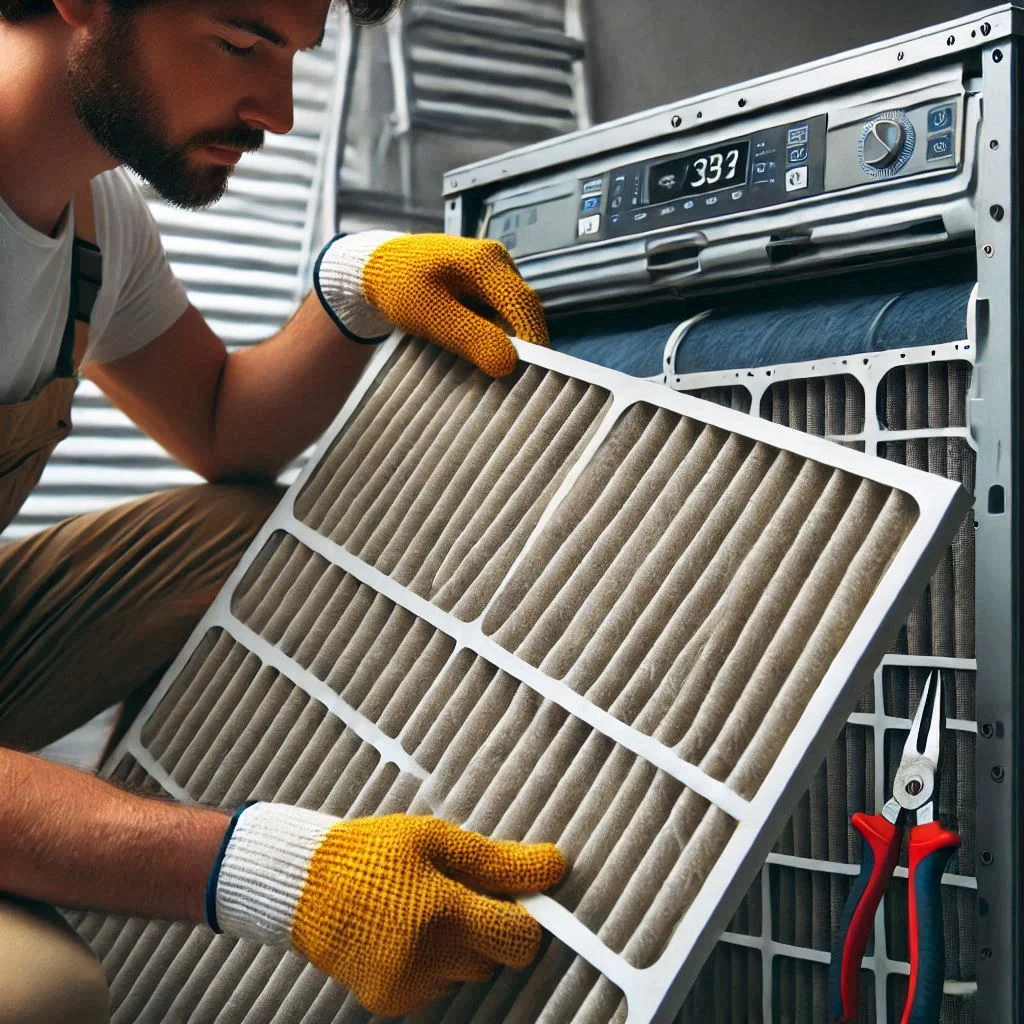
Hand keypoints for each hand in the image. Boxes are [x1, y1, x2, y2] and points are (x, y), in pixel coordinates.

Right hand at [208, 804, 566, 1015]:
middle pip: (495, 957)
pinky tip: (405, 932)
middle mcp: (426, 958)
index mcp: (440, 912)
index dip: (526, 918)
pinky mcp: (390, 1002)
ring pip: (468, 973)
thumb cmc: (374, 852)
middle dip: (488, 927)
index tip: (511, 897)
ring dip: (461, 946)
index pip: (520, 940)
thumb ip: (500, 861)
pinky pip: (438, 986)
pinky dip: (433, 963)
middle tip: (455, 892)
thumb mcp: (437, 839)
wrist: (303, 885)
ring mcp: (407, 986)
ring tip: (423, 908)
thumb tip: (556, 867)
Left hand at [314, 231, 549, 377]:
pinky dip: (491, 337)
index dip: (534, 342)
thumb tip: (508, 364)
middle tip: (515, 384)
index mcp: (487, 260)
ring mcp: (492, 274)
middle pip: (523, 311)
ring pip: (511, 316)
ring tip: (491, 373)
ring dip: (505, 344)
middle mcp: (497, 262)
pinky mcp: (484, 287)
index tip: (534, 376)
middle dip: (521, 346)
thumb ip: (469, 336)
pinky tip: (477, 355)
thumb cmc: (396, 285)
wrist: (374, 269)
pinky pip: (498, 316)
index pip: (523, 304)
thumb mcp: (428, 314)